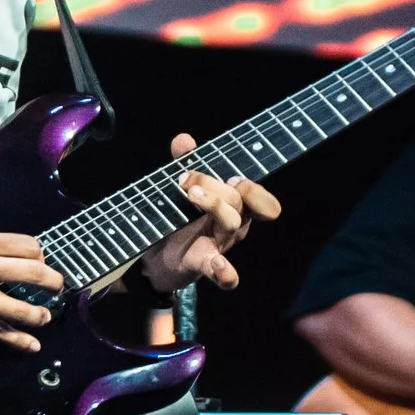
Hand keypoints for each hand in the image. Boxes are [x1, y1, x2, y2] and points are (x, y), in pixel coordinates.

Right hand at [0, 223, 64, 352]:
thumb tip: (0, 250)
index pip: (28, 246)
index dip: (40, 254)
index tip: (40, 262)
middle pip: (35, 273)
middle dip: (53, 282)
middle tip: (57, 288)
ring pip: (23, 309)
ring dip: (40, 315)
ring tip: (44, 317)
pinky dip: (19, 342)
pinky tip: (31, 346)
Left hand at [141, 134, 280, 291]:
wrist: (155, 259)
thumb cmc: (179, 220)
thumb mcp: (182, 190)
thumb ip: (184, 163)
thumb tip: (184, 140)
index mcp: (232, 206)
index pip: (259, 197)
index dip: (252, 188)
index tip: (230, 177)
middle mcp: (232, 225)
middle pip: (238, 200)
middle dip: (213, 183)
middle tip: (184, 181)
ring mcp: (219, 245)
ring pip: (233, 223)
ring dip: (214, 204)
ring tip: (190, 194)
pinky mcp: (202, 265)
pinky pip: (224, 275)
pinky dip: (226, 272)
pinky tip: (218, 264)